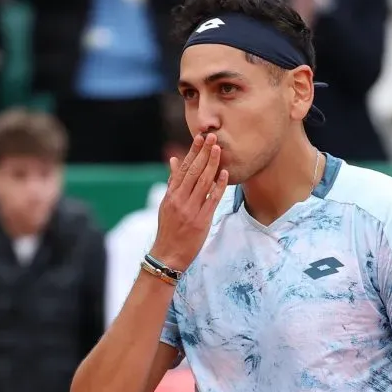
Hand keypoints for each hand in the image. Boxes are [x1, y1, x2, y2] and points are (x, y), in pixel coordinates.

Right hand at [150, 133, 227, 271]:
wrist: (168, 255)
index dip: (192, 152)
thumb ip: (172, 183)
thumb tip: (173, 160)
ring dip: (212, 164)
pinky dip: (219, 186)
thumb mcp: (166, 204)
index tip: (200, 138)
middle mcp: (180, 200)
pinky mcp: (201, 221)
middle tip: (212, 137)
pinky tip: (225, 173)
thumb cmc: (169, 229)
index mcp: (171, 195)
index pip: (182, 168)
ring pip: (203, 183)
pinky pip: (212, 200)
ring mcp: (191, 210)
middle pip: (193, 172)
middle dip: (204, 153)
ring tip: (219, 149)